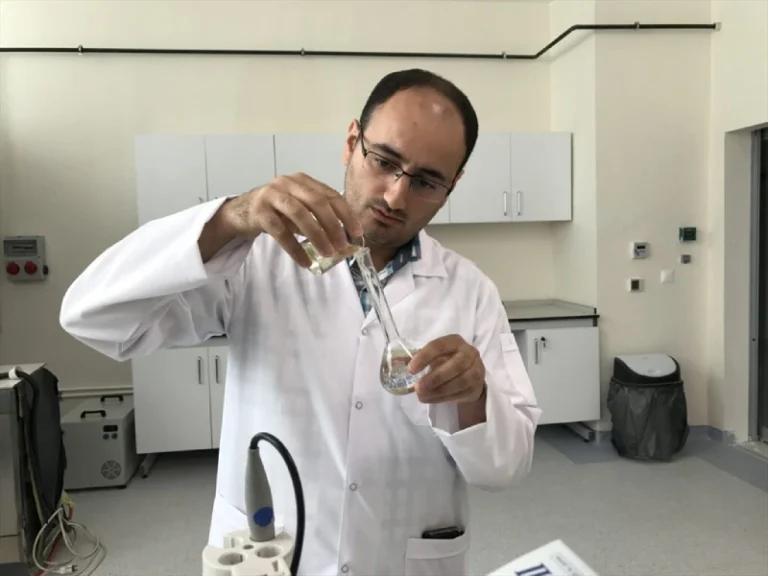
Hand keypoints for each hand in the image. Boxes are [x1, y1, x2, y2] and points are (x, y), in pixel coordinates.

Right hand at [218, 173, 362, 267]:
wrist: (240, 212)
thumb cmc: (276, 212)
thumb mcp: (299, 209)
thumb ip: (318, 218)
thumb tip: (343, 239)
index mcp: (303, 181)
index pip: (330, 195)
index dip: (346, 214)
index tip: (357, 232)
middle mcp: (288, 183)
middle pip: (317, 202)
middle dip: (334, 225)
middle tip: (342, 246)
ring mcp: (271, 195)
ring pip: (300, 214)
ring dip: (317, 236)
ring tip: (327, 254)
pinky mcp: (259, 211)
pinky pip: (281, 232)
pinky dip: (295, 249)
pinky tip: (305, 262)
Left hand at [408, 335, 485, 404]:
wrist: (470, 374)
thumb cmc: (447, 361)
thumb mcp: (435, 356)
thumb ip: (417, 358)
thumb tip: (394, 362)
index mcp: (455, 341)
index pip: (440, 346)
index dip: (425, 357)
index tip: (410, 369)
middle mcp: (469, 353)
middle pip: (455, 365)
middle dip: (435, 378)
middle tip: (417, 388)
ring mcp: (476, 369)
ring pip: (460, 381)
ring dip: (439, 391)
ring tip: (422, 396)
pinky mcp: (477, 385)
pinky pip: (461, 393)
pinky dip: (444, 398)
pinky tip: (432, 399)